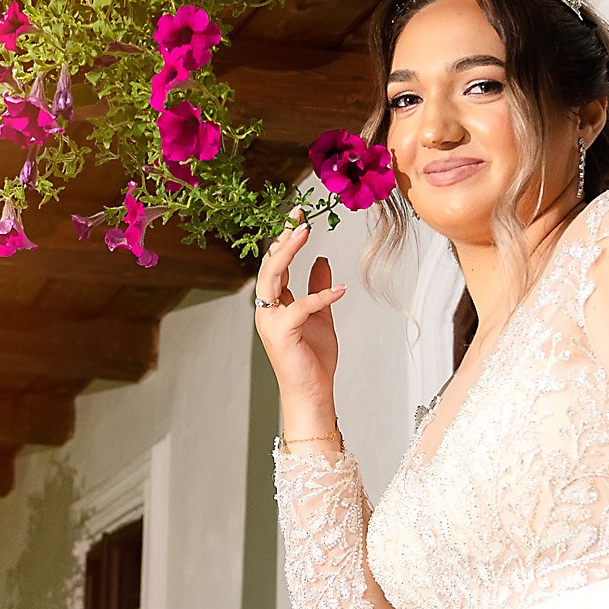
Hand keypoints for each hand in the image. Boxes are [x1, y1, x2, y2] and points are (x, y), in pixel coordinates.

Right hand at [252, 210, 348, 423]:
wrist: (312, 392)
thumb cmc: (313, 359)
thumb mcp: (320, 315)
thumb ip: (318, 287)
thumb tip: (322, 260)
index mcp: (274, 304)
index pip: (275, 265)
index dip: (285, 240)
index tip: (298, 217)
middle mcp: (267, 309)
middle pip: (270, 265)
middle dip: (283, 238)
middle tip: (298, 216)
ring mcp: (270, 321)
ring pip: (272, 278)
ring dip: (288, 253)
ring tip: (304, 233)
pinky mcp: (281, 333)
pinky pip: (300, 307)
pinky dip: (321, 296)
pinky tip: (341, 290)